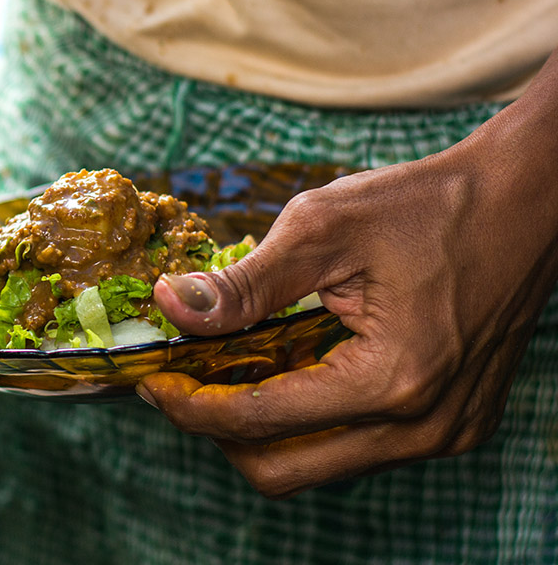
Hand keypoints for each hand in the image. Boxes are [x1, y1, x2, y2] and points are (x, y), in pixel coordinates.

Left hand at [139, 125, 557, 498]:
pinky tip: (283, 366)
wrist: (526, 200)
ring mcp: (446, 432)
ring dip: (262, 426)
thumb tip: (170, 304)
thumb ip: (245, 282)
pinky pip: (358, 444)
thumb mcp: (324, 227)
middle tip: (179, 381)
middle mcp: (424, 427)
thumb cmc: (429, 204)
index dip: (189, 405)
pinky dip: (308, 417)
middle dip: (217, 430)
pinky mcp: (453, 422)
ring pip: (320, 462)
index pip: (258, 422)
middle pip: (283, 469)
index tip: (149, 378)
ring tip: (223, 368)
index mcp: (392, 382)